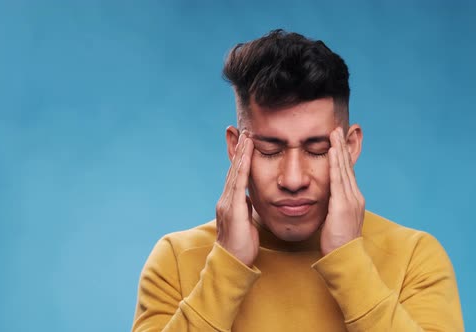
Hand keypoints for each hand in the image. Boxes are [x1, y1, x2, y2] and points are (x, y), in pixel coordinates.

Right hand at [216, 131, 258, 265]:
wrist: (232, 264)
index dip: (241, 158)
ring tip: (247, 137)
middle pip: (234, 170)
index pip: (237, 175)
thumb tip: (249, 198)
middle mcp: (226, 200)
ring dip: (241, 154)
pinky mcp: (232, 210)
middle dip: (240, 150)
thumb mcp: (245, 222)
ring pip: (235, 174)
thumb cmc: (241, 246)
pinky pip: (238, 186)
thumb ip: (245, 208)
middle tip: (245, 130)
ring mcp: (227, 204)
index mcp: (230, 202)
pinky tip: (246, 157)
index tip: (247, 141)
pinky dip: (242, 169)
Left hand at [320, 127, 364, 255]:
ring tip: (334, 133)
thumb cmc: (337, 243)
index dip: (343, 157)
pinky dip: (336, 163)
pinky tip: (332, 151)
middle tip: (338, 129)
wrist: (345, 258)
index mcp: (353, 200)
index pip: (347, 173)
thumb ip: (333, 208)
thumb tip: (326, 201)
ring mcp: (351, 200)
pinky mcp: (343, 205)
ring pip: (344, 169)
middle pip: (348, 166)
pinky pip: (338, 179)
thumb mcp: (335, 221)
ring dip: (339, 149)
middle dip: (342, 147)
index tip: (337, 142)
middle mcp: (355, 196)